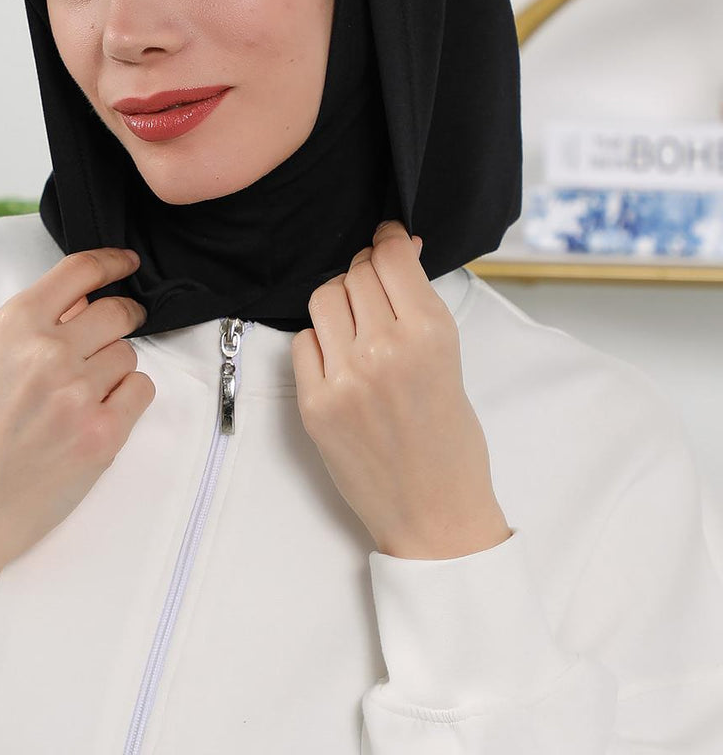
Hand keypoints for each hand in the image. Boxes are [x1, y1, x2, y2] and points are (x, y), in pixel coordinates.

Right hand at [0, 247, 154, 577]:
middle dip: (120, 324)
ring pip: (129, 354)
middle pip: (118, 312)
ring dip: (115, 371)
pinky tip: (94, 418)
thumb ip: (42, 323)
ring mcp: (78, 392)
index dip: (114, 262)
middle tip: (103, 347)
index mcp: (14, 324)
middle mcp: (47, 351)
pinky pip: (142, 389)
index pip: (81, 270)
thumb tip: (93, 296)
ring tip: (77, 400)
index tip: (128, 263)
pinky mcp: (104, 431)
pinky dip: (127, 401)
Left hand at [290, 220, 511, 558]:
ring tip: (357, 326)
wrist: (436, 514)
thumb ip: (419, 309)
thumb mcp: (452, 361)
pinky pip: (303, 343)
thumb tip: (395, 255)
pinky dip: (319, 343)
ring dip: (340, 303)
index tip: (387, 241)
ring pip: (323, 299)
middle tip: (376, 291)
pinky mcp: (315, 404)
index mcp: (429, 334)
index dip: (388, 241)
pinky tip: (340, 361)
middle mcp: (383, 349)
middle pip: (355, 274)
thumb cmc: (452, 442)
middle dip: (366, 275)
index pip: (390, 257)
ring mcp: (344, 377)